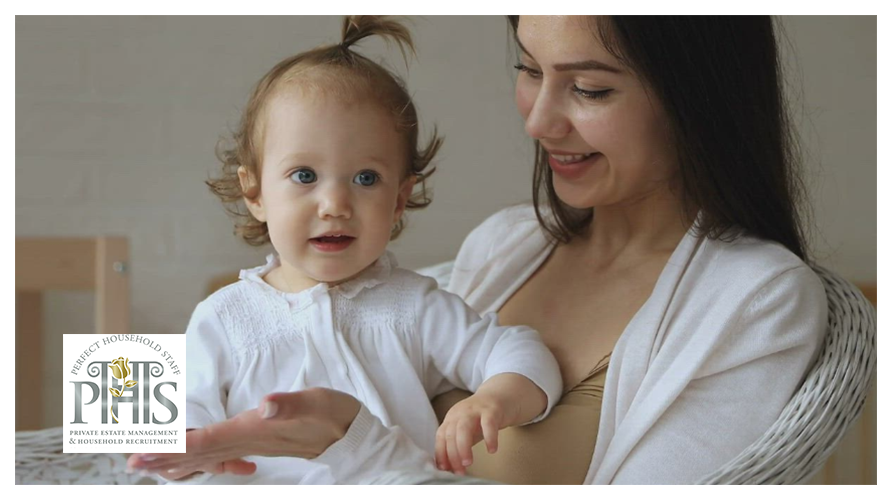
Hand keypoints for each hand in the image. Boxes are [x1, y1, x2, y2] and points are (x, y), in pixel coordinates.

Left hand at [127, 387, 360, 477]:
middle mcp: (248, 441)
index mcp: (253, 429)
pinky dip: (199, 459)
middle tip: (130, 464)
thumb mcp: (315, 401)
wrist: (350, 436)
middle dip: (163, 459)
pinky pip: (220, 456)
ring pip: (205, 458)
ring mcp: (253, 445)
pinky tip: (192, 461)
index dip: (172, 447)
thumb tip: (265, 405)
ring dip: (176, 461)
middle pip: (197, 454)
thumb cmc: (333, 414)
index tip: (143, 452)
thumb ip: (289, 403)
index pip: (205, 441)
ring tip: (149, 464)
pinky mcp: (259, 443)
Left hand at [434, 393, 507, 475]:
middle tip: (459, 471)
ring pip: (464, 428)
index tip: (444, 470)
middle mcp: (460, 413)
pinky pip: (488, 423)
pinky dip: (489, 438)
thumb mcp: (466, 432)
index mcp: (451, 418)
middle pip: (451, 434)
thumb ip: (458, 447)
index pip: (441, 437)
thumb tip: (450, 469)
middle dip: (453, 455)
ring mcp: (475, 410)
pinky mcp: (491, 410)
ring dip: (463, 447)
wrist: (499, 397)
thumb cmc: (480, 419)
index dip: (441, 454)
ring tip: (468, 463)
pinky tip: (491, 450)